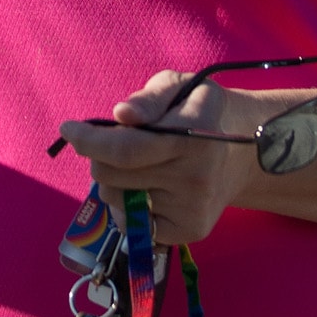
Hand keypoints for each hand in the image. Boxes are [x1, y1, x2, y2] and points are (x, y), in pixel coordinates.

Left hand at [57, 69, 262, 246]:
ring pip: (117, 200)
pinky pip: (135, 225)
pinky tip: (147, 190)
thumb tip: (120, 115)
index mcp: (193, 135)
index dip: (89, 141)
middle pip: (113, 175)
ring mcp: (194, 208)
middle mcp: (196, 177)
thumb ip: (148, 98)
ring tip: (138, 166)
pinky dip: (128, 207)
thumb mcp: (178, 85)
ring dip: (113, 182)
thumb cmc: (202, 111)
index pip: (126, 148)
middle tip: (113, 144)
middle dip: (99, 156)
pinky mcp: (191, 231)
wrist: (247, 152)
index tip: (68, 128)